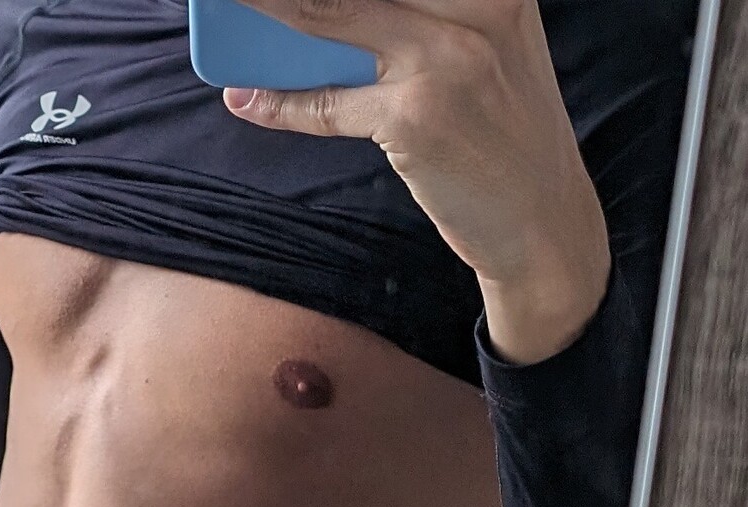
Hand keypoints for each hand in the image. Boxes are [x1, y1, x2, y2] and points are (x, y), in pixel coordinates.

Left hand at [223, 0, 610, 357]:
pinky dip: (282, 103)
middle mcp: (476, 4)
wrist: (543, 221)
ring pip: (331, 15)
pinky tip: (247, 98)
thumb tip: (317, 22)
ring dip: (267, 12)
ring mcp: (444, 58)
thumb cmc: (502, 136)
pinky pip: (329, 104)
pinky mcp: (417, 115)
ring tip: (226, 14)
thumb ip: (420, 25)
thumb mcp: (481, 57)